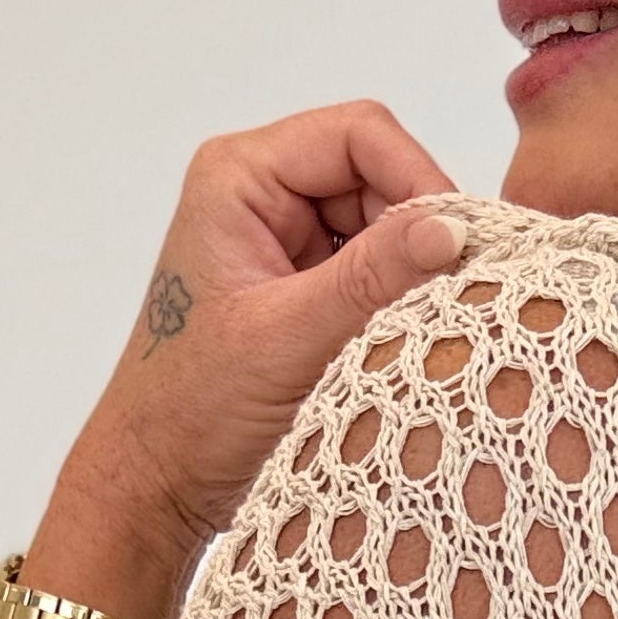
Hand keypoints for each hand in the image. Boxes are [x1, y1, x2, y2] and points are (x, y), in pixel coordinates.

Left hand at [53, 104, 463, 594]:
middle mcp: (259, 193)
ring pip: (380, 224)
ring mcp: (281, 239)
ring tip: (420, 327)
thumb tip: (453, 227)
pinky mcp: (299, 285)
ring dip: (408, 271)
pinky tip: (400, 340)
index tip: (461, 244)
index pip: (358, 135)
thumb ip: (373, 278)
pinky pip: (368, 270)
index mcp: (238, 178)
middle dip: (417, 229)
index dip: (418, 178)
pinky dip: (394, 300)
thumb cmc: (193, 412)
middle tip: (453, 293)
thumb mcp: (291, 339)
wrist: (156, 483)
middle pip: (375, 173)